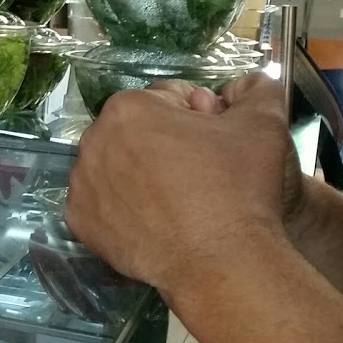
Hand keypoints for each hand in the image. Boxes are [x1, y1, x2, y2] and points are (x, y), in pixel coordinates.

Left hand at [66, 73, 300, 294]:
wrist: (221, 262)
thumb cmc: (240, 188)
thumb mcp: (263, 124)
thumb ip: (258, 90)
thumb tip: (252, 80)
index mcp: (128, 108)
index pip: (167, 98)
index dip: (197, 116)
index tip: (215, 141)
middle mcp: (93, 140)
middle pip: (136, 132)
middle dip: (165, 143)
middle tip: (200, 172)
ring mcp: (81, 183)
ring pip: (117, 167)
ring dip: (142, 175)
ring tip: (180, 199)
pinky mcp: (79, 221)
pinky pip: (103, 204)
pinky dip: (124, 209)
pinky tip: (156, 221)